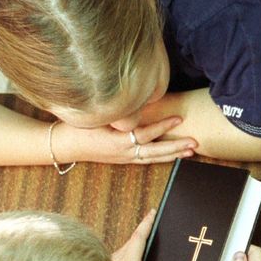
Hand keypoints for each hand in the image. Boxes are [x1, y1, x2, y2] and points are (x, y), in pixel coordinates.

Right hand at [53, 116, 195, 164]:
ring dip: (173, 155)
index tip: (179, 118)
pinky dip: (162, 157)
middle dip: (176, 147)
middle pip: (155, 151)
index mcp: (117, 141)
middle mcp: (124, 152)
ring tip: (191, 151)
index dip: (163, 126)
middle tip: (195, 143)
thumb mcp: (95, 117)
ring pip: (154, 158)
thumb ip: (116, 113)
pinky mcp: (124, 160)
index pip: (145, 133)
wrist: (64, 145)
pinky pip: (147, 159)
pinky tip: (174, 155)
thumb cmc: (77, 126)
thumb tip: (132, 101)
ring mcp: (125, 158)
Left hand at [112, 210, 186, 260]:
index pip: (139, 238)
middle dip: (144, 230)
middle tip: (154, 222)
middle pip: (132, 240)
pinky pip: (120, 255)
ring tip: (148, 239)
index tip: (152, 213)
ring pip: (125, 247)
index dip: (146, 224)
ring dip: (136, 242)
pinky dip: (130, 251)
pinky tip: (136, 258)